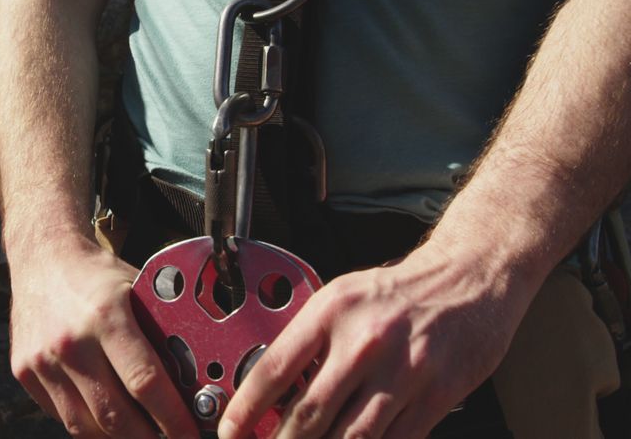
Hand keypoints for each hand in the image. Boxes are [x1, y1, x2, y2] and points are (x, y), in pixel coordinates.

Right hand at [8, 232, 200, 438]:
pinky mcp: (23, 371)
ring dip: (119, 437)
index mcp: (106, 317)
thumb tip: (196, 382)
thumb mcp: (139, 291)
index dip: (173, 418)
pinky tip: (108, 415)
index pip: (145, 383)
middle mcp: (70, 342)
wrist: (42, 258)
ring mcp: (42, 360)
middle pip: (115, 417)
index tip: (190, 434)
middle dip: (149, 438)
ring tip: (141, 431)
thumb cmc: (99, 277)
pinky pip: (62, 416)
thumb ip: (163, 333)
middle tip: (170, 438)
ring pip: (85, 426)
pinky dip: (89, 423)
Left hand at [218, 245, 535, 438]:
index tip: (231, 430)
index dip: (245, 408)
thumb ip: (309, 343)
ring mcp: (403, 371)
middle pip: (309, 413)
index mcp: (332, 312)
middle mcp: (365, 342)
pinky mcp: (437, 395)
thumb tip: (272, 392)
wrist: (469, 278)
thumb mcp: (342, 300)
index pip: (275, 369)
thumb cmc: (398, 292)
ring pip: (351, 437)